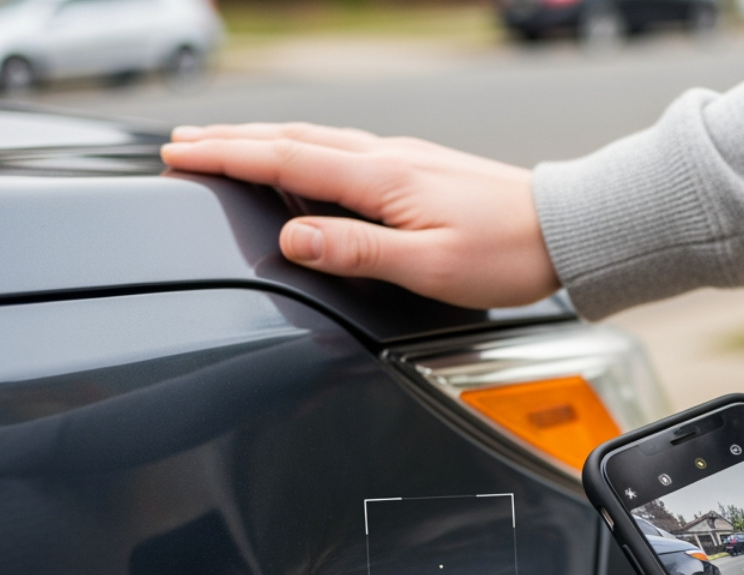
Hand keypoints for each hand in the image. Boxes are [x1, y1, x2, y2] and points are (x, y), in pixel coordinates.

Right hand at [159, 123, 559, 309]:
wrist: (565, 230)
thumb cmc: (506, 254)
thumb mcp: (428, 266)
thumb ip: (356, 251)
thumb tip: (292, 238)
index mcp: (381, 178)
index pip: (284, 161)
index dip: (226, 158)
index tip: (178, 156)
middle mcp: (387, 158)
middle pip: (291, 141)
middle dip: (230, 142)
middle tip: (180, 144)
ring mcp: (403, 159)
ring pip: (316, 141)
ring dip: (263, 141)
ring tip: (223, 146)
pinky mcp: (418, 168)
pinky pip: (343, 149)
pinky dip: (303, 149)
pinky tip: (302, 159)